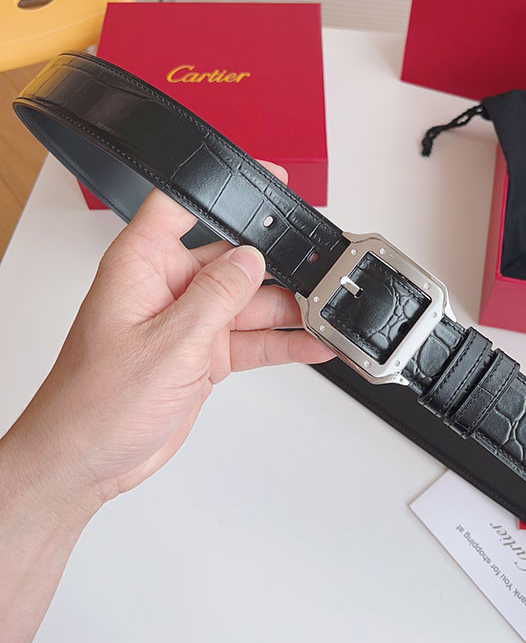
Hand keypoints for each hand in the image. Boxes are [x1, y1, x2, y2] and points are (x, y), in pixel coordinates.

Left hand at [17, 164, 333, 508]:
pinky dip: (280, 342)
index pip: (180, 207)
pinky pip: (250, 339)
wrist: (86, 462)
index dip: (223, 189)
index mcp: (141, 266)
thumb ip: (216, 298)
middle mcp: (165, 288)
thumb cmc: (95, 405)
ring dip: (285, 308)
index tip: (267, 181)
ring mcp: (186, 322)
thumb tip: (250, 260)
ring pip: (248, 301)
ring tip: (323, 312)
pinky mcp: (201, 354)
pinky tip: (310, 343)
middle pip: (230, 258)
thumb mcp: (167, 345)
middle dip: (273, 265)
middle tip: (315, 269)